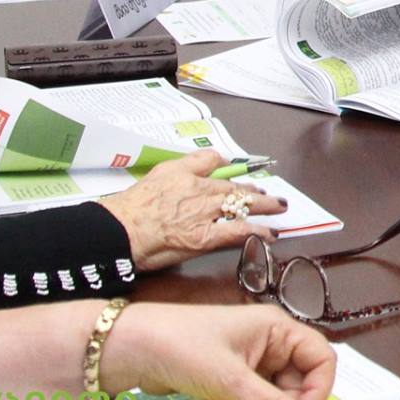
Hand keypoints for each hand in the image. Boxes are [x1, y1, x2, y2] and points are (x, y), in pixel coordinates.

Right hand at [95, 153, 288, 270]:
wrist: (120, 231)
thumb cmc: (129, 209)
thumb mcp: (152, 177)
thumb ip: (177, 170)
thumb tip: (199, 168)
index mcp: (183, 173)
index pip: (212, 162)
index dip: (226, 168)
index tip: (234, 174)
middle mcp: (199, 189)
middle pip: (233, 185)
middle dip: (254, 189)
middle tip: (268, 192)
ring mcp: (205, 212)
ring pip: (242, 205)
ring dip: (265, 206)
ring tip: (278, 207)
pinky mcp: (206, 237)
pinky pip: (239, 232)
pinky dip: (258, 232)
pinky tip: (271, 234)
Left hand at [105, 303, 335, 399]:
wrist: (128, 347)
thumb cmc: (179, 345)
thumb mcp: (230, 381)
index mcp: (276, 327)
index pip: (321, 359)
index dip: (316, 391)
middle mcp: (265, 340)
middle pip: (293, 385)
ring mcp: (246, 358)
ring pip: (266, 398)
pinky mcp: (226, 375)